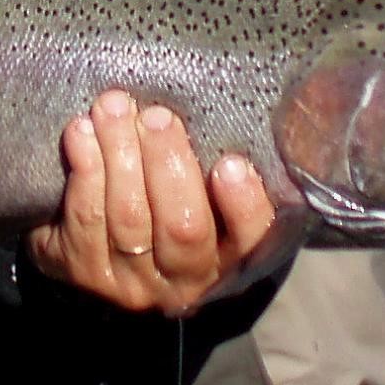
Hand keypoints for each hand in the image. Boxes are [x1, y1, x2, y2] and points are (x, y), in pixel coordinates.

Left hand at [27, 89, 283, 318]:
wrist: (108, 256)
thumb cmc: (181, 204)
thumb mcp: (220, 196)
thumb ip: (242, 165)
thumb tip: (304, 100)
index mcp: (233, 260)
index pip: (250, 241)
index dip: (242, 206)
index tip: (229, 163)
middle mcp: (186, 281)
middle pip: (182, 228)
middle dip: (168, 165)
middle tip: (159, 117)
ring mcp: (133, 283)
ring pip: (128, 219)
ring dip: (119, 155)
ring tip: (114, 107)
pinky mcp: (84, 273)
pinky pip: (84, 219)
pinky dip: (84, 170)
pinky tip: (80, 133)